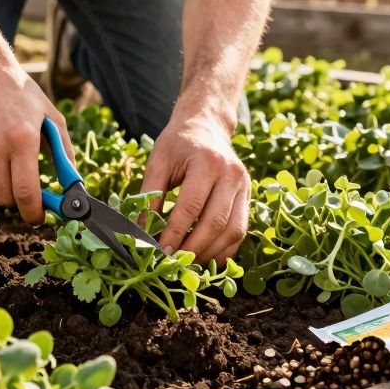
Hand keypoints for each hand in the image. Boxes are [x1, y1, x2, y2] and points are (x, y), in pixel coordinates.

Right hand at [0, 61, 71, 224]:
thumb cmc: (21, 94)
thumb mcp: (51, 117)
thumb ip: (64, 153)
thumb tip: (73, 185)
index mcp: (22, 138)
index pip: (26, 193)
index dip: (33, 213)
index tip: (38, 218)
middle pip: (5, 198)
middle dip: (18, 202)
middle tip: (25, 191)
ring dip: (0, 187)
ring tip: (7, 164)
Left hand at [140, 113, 249, 262]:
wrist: (206, 125)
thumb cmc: (178, 143)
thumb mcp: (158, 162)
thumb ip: (149, 195)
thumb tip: (141, 231)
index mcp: (207, 162)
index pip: (191, 206)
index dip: (175, 233)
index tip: (160, 252)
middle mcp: (232, 175)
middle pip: (215, 223)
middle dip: (193, 248)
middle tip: (173, 263)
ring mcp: (245, 186)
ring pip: (233, 231)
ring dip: (210, 253)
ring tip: (187, 262)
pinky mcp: (248, 197)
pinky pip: (241, 231)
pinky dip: (224, 250)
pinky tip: (205, 257)